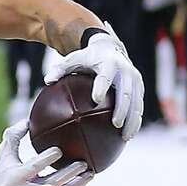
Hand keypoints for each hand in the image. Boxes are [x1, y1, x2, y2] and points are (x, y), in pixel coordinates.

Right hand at [0, 121, 92, 185]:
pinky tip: (83, 184)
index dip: (48, 158)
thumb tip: (28, 120)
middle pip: (53, 183)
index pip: (34, 167)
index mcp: (17, 177)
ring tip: (89, 173)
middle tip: (83, 162)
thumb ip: (14, 136)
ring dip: (78, 184)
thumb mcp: (4, 155)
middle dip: (70, 173)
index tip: (59, 150)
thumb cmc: (2, 174)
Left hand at [45, 21, 143, 139]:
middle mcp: (125, 71)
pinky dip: (135, 121)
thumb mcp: (73, 60)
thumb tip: (46, 81)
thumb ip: (60, 70)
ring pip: (136, 102)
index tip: (95, 100)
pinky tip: (128, 136)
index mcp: (108, 63)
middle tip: (115, 124)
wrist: (111, 49)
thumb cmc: (87, 58)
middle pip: (125, 92)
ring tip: (125, 137)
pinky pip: (139, 106)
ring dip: (132, 120)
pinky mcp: (139, 88)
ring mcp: (135, 80)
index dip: (101, 87)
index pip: (105, 76)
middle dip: (122, 109)